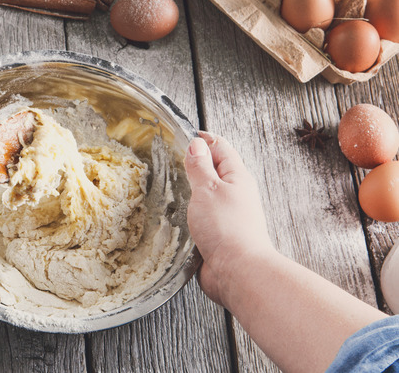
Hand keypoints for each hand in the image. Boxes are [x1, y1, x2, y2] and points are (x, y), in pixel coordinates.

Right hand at [183, 132, 275, 305]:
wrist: (237, 271)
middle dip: (194, 163)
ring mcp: (226, 215)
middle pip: (213, 170)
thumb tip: (196, 144)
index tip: (183, 135)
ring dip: (189, 190)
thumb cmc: (226, 228)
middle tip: (170, 159)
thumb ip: (200, 166)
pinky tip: (175, 215)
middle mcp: (234, 194)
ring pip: (205, 195)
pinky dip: (188, 213)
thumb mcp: (208, 188)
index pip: (220, 147)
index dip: (203, 139)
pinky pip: (201, 217)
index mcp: (236, 177)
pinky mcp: (217, 235)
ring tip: (170, 185)